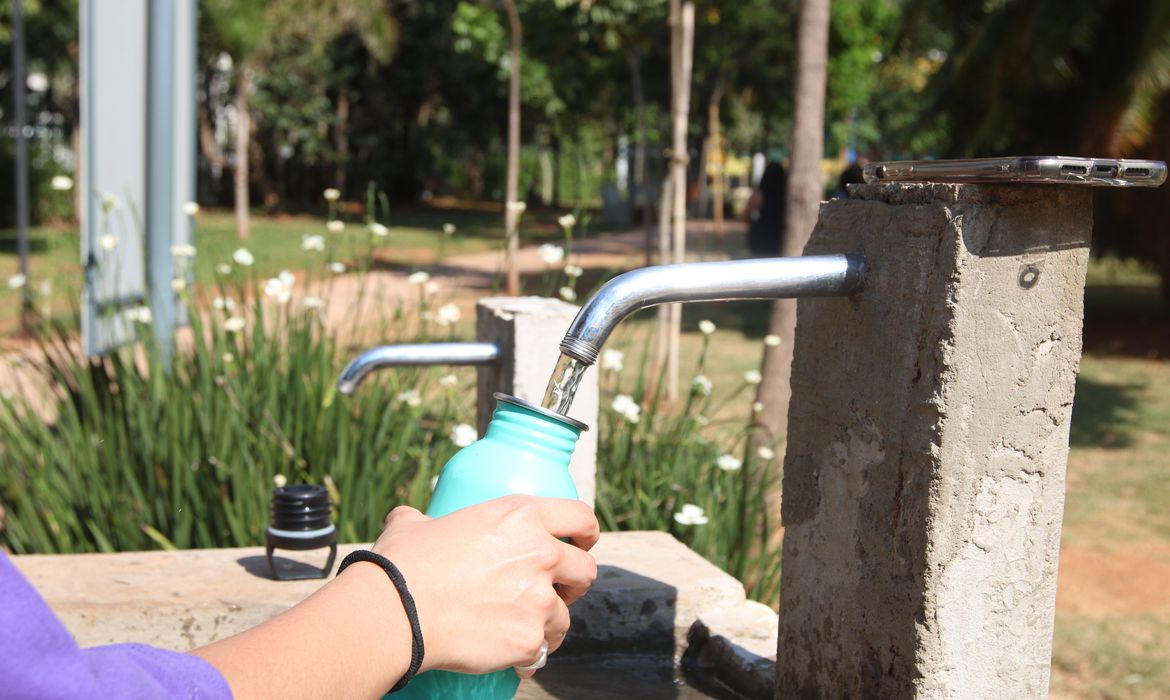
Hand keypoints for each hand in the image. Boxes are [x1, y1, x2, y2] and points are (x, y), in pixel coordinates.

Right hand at [369, 495, 598, 675]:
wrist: (394, 613)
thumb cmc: (401, 565)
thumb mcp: (415, 524)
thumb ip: (424, 518)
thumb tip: (410, 519)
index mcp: (520, 516)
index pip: (581, 517)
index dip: (587, 533)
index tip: (583, 544)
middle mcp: (540, 552)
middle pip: (585, 569)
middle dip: (574, 583)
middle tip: (554, 591)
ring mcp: (539, 598)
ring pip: (565, 616)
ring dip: (547, 622)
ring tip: (520, 627)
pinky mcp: (529, 638)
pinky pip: (542, 650)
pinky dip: (528, 653)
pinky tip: (509, 654)